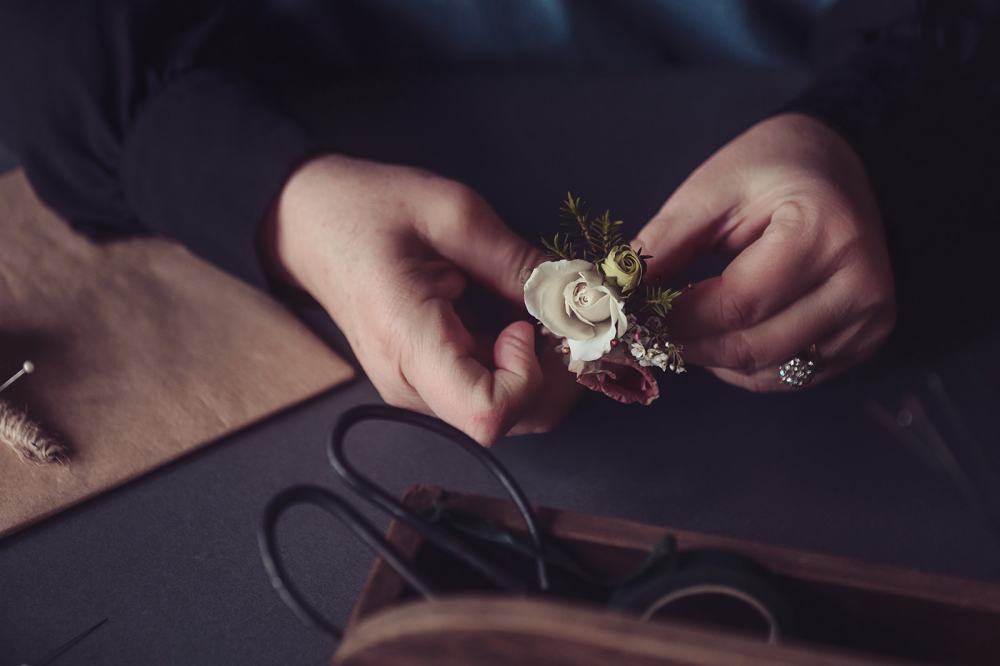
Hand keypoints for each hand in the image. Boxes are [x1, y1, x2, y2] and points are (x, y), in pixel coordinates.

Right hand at [263, 155, 577, 443]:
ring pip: (509, 414)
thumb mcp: (453, 214)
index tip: (525, 323)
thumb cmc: (368, 210)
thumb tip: (578, 298)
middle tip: (559, 313)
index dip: (530, 377)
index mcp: (408, 340)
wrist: (309, 224)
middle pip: (511, 420)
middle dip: (554, 373)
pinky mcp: (426, 383)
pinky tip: (519, 321)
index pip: (488, 413)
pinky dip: (522, 365)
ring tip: (539, 311)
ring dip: (543, 370)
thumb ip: (518, 263)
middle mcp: (410, 383)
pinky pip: (490, 393)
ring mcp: (417, 390)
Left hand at [635, 113, 895, 390]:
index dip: (676, 322)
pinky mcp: (867, 339)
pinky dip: (748, 367)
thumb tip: (615, 295)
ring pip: (770, 372)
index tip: (630, 321)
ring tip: (683, 330)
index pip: (735, 305)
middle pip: (753, 348)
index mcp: (821, 235)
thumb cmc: (770, 167)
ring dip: (716, 361)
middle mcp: (858, 285)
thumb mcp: (710, 191)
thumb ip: (663, 245)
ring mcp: (869, 318)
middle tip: (645, 335)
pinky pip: (792, 376)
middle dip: (689, 347)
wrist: (838, 163)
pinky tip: (724, 337)